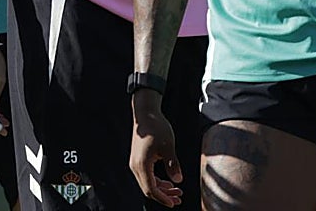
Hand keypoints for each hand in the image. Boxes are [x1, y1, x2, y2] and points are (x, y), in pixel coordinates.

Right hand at [130, 91, 182, 206]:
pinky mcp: (138, 160)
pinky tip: (168, 181)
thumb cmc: (156, 127)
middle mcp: (135, 166)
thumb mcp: (168, 146)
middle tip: (179, 198)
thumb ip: (172, 164)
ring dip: (162, 189)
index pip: (151, 189)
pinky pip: (147, 176)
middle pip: (148, 189)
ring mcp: (136, 163)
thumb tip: (178, 180)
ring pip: (147, 183)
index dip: (163, 198)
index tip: (174, 202)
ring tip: (176, 191)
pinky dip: (157, 181)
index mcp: (141, 164)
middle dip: (164, 195)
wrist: (145, 114)